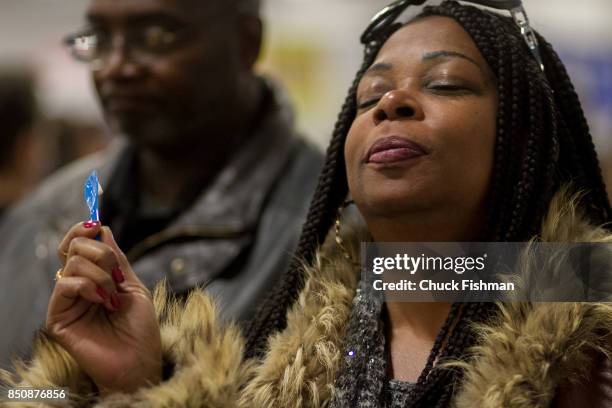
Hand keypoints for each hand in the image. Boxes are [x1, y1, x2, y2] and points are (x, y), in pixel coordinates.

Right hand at [46, 221, 161, 393]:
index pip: (76, 244)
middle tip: (118, 274)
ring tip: (114, 298)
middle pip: (73, 246)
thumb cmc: (140, 327)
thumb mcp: (133, 284)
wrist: (140, 359)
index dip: (83, 229)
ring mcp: (65, 301)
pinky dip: (89, 286)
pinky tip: (104, 302)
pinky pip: (65, 284)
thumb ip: (116, 258)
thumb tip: (101, 227)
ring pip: (73, 262)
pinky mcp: (57, 317)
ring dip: (102, 275)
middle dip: (102, 252)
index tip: (96, 224)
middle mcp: (76, 286)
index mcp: (92, 277)